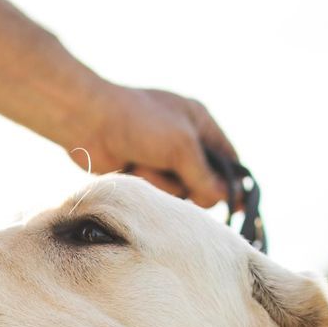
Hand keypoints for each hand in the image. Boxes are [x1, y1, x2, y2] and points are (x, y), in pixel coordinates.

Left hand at [71, 84, 240, 211]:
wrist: (88, 122)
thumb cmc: (138, 123)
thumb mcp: (180, 146)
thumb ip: (204, 176)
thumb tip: (222, 198)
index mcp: (198, 122)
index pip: (227, 158)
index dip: (234, 182)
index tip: (240, 204)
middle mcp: (183, 140)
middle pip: (204, 181)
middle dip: (192, 185)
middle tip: (178, 179)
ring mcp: (161, 158)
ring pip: (179, 190)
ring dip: (163, 183)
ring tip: (144, 164)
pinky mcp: (141, 172)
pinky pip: (156, 191)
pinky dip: (147, 184)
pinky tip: (131, 169)